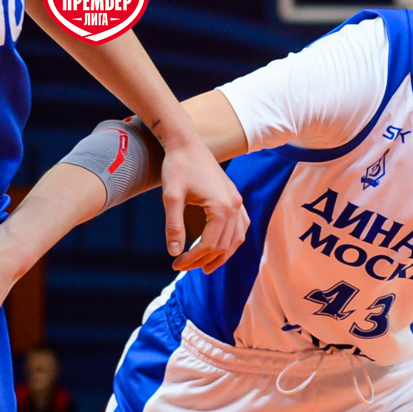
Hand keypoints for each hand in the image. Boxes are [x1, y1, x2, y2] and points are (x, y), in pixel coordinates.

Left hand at [160, 135, 247, 272]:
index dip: (192, 258)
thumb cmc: (177, 167)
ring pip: (237, 239)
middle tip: (183, 267)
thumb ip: (173, 226)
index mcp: (221, 208)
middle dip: (203, 260)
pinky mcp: (236, 199)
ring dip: (223, 255)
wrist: (187, 144)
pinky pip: (241, 227)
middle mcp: (235, 207)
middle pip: (224, 245)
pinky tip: (224, 247)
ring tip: (206, 266)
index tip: (176, 264)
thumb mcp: (171, 197)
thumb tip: (174, 252)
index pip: (209, 244)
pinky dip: (233, 240)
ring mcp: (238, 203)